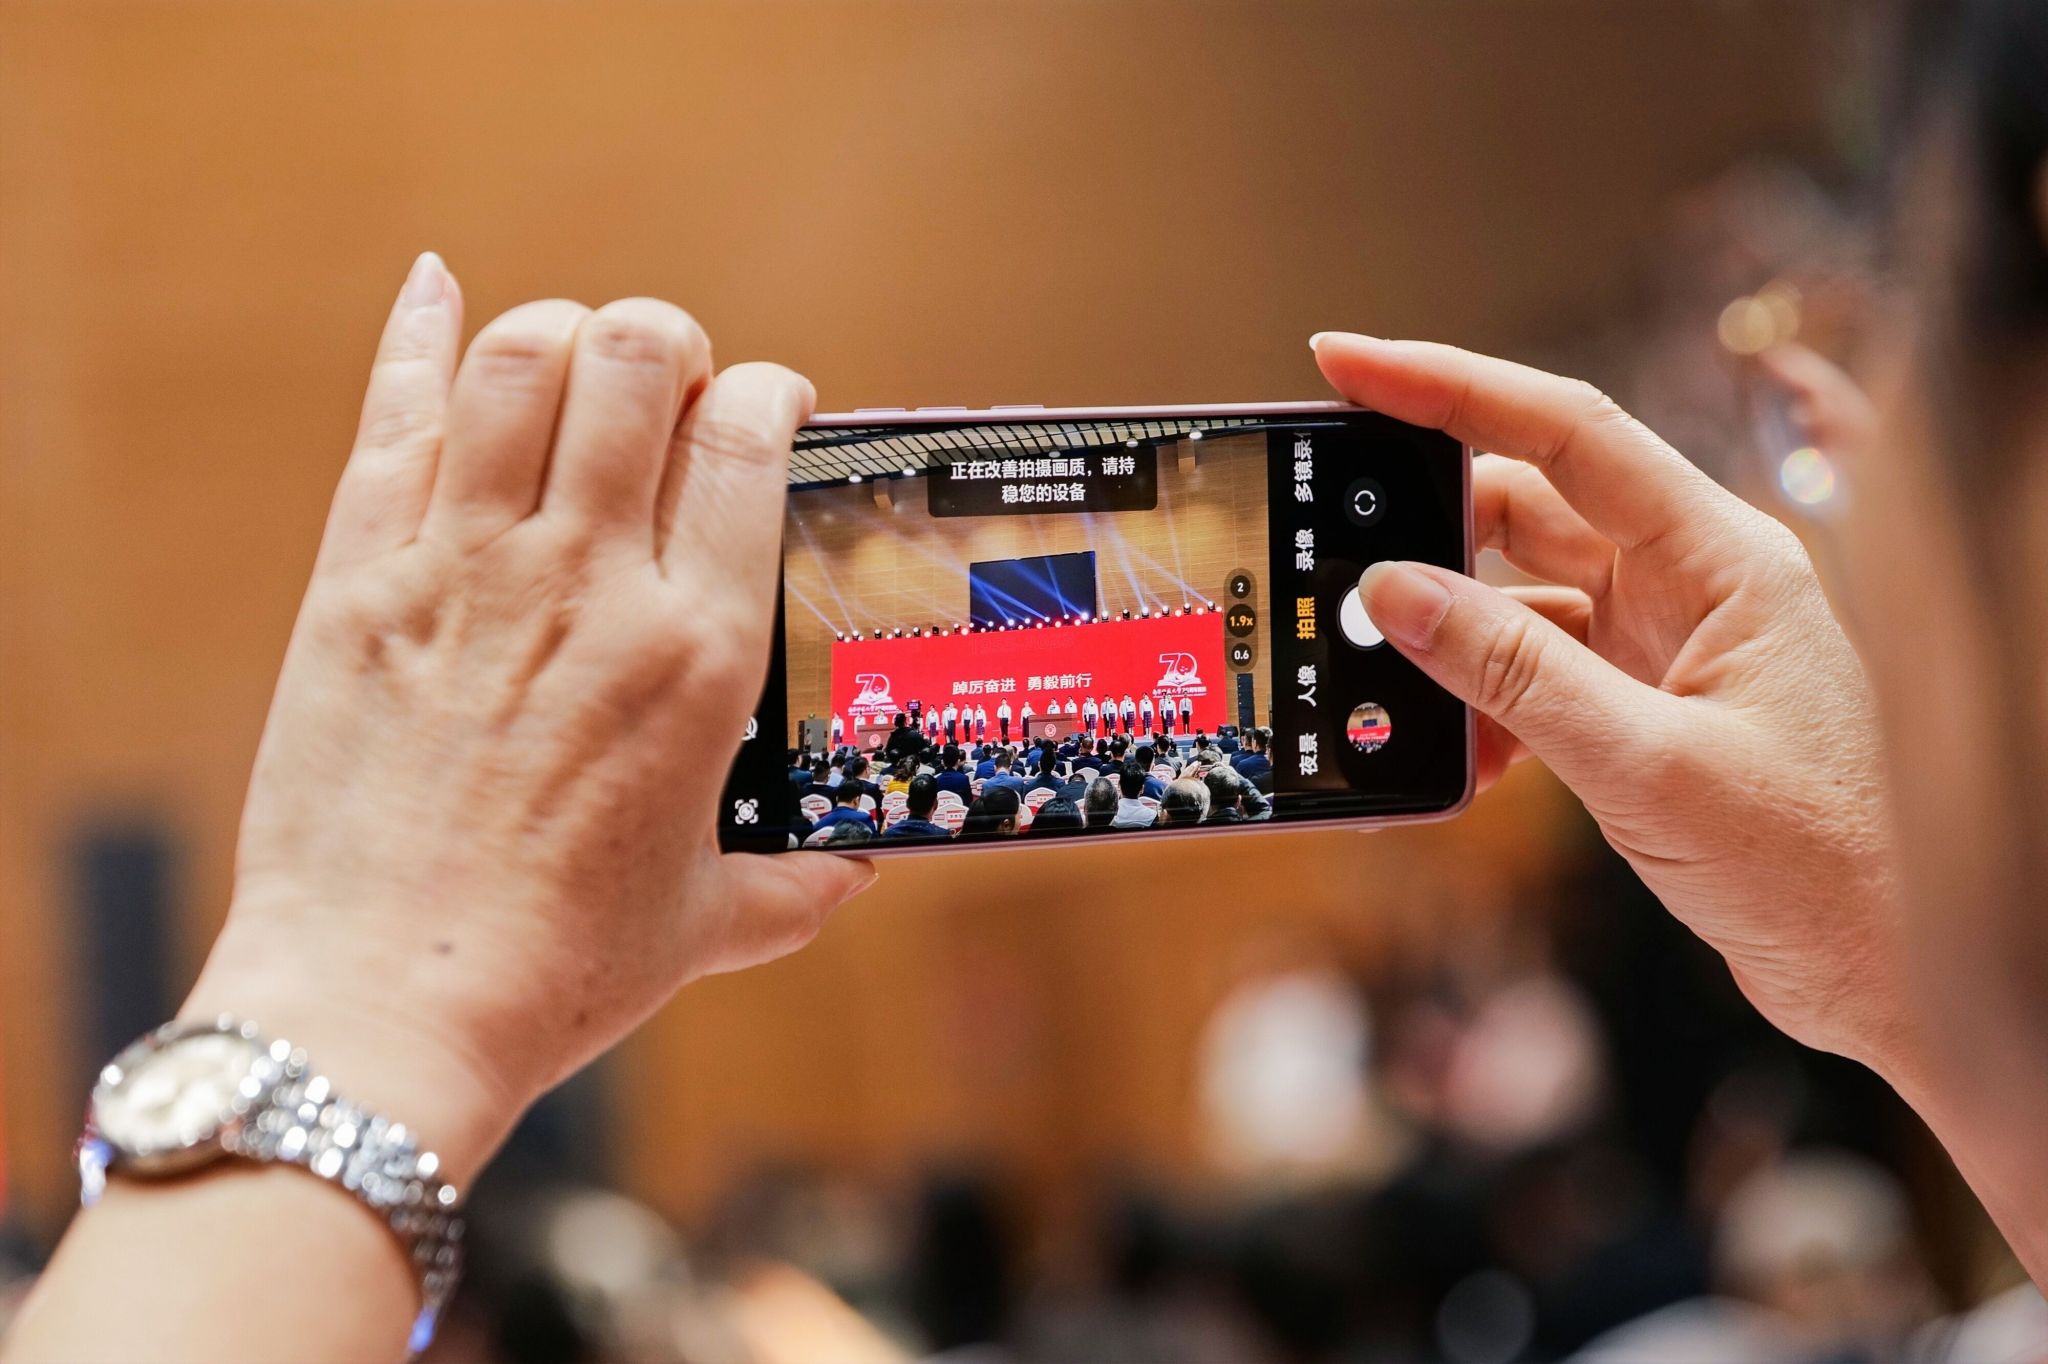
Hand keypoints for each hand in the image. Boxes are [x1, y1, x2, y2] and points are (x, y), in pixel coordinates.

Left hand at [183, 255, 874, 1177]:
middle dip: (668, 342)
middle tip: (669, 388)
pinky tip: (439, 291)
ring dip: (561, 334)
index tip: (767, 408)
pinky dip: (419, 337)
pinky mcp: (358, 583)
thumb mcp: (708, 923)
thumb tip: (860, 870)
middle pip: (636, 357)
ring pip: (519, 359)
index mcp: (696, 654)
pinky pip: (394, 419)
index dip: (767, 392)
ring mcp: (463, 571)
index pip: (747, 439)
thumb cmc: (556, 972)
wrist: (383, 1008)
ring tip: (576, 368)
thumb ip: (799, 883)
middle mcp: (587, 584)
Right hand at [1313, 333, 1904, 1072]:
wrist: (1892, 977)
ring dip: (1452, 643)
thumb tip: (1396, 593)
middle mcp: (1694, 583)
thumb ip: (1512, 674)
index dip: (1448, 387)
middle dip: (1427, 530)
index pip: (1566, 431)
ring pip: (1522, 600)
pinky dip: (1486, 708)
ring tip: (1395, 691)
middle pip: (1529, 507)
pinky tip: (1461, 758)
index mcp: (1721, 558)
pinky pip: (1536, 676)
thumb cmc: (1820, 869)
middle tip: (1341, 554)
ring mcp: (1669, 646)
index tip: (1349, 362)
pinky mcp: (1648, 708)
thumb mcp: (1646, 766)